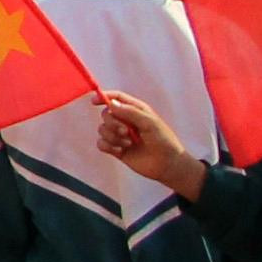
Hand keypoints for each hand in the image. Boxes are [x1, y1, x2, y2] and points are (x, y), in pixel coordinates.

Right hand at [86, 90, 204, 202]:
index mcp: (135, 110)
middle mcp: (126, 121)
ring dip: (113, 137)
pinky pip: (101, 143)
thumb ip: (130, 112)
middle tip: (126, 132)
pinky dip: (108, 146)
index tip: (94, 101)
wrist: (167, 164)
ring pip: (102, 129)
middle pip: (106, 114)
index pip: (117, 98)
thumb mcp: (149, 122)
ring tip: (128, 144)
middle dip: (112, 123)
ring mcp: (120, 135)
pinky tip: (119, 151)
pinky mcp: (116, 149)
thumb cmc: (163, 140)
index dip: (104, 97)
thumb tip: (110, 103)